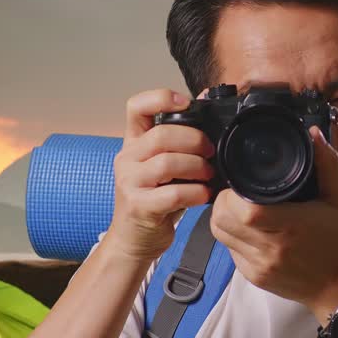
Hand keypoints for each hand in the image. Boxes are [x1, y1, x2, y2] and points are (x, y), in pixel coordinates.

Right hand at [105, 88, 213, 261]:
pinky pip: (174, 193)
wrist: (134, 240)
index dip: (161, 98)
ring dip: (197, 167)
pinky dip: (196, 193)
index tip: (185, 103)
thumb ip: (179, 139)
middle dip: (194, 140)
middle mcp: (127, 159)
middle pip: (162, 135)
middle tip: (210, 151)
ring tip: (208, 175)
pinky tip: (204, 195)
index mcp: (133, 143)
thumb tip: (206, 100)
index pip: (136, 107)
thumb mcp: (163, 166)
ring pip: (167, 162)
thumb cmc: (154, 200)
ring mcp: (130, 182)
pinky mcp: (140, 206)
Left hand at [209, 125, 337, 319]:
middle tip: (237, 192)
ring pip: (219, 234)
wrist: (337, 287)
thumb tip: (314, 135)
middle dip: (222, 200)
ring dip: (223, 216)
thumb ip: (327, 164)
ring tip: (239, 207)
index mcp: (291, 226)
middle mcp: (271, 249)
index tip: (241, 184)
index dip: (233, 194)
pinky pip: (228, 250)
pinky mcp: (252, 276)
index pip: (244, 210)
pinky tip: (248, 229)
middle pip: (222, 220)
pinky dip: (232, 235)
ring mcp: (259, 265)